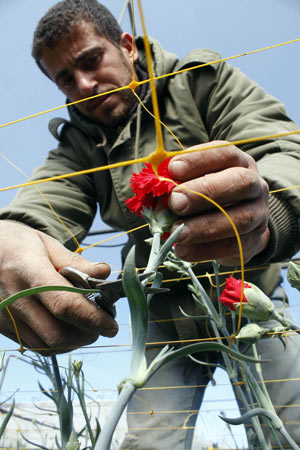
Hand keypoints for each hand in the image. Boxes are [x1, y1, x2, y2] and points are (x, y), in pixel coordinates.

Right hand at [0, 221, 117, 354]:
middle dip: (87, 333)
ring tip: (87, 324)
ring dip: (74, 341)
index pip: (64, 304)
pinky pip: (35, 345)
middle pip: (57, 333)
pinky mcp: (2, 327)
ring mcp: (5, 316)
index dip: (92, 318)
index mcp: (27, 271)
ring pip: (47, 346)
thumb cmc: (17, 243)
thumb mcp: (47, 244)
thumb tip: (105, 273)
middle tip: (102, 323)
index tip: (111, 324)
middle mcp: (13, 298)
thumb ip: (75, 262)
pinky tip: (67, 327)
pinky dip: (58, 342)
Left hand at [168, 141, 269, 265]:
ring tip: (176, 232)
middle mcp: (254, 185)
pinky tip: (182, 250)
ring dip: (204, 227)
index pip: (224, 153)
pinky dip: (204, 250)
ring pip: (239, 220)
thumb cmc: (208, 196)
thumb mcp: (195, 181)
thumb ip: (177, 182)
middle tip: (175, 202)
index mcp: (238, 162)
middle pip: (239, 183)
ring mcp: (258, 214)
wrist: (239, 226)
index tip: (173, 169)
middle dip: (205, 193)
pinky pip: (232, 247)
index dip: (199, 160)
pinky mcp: (253, 242)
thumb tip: (156, 188)